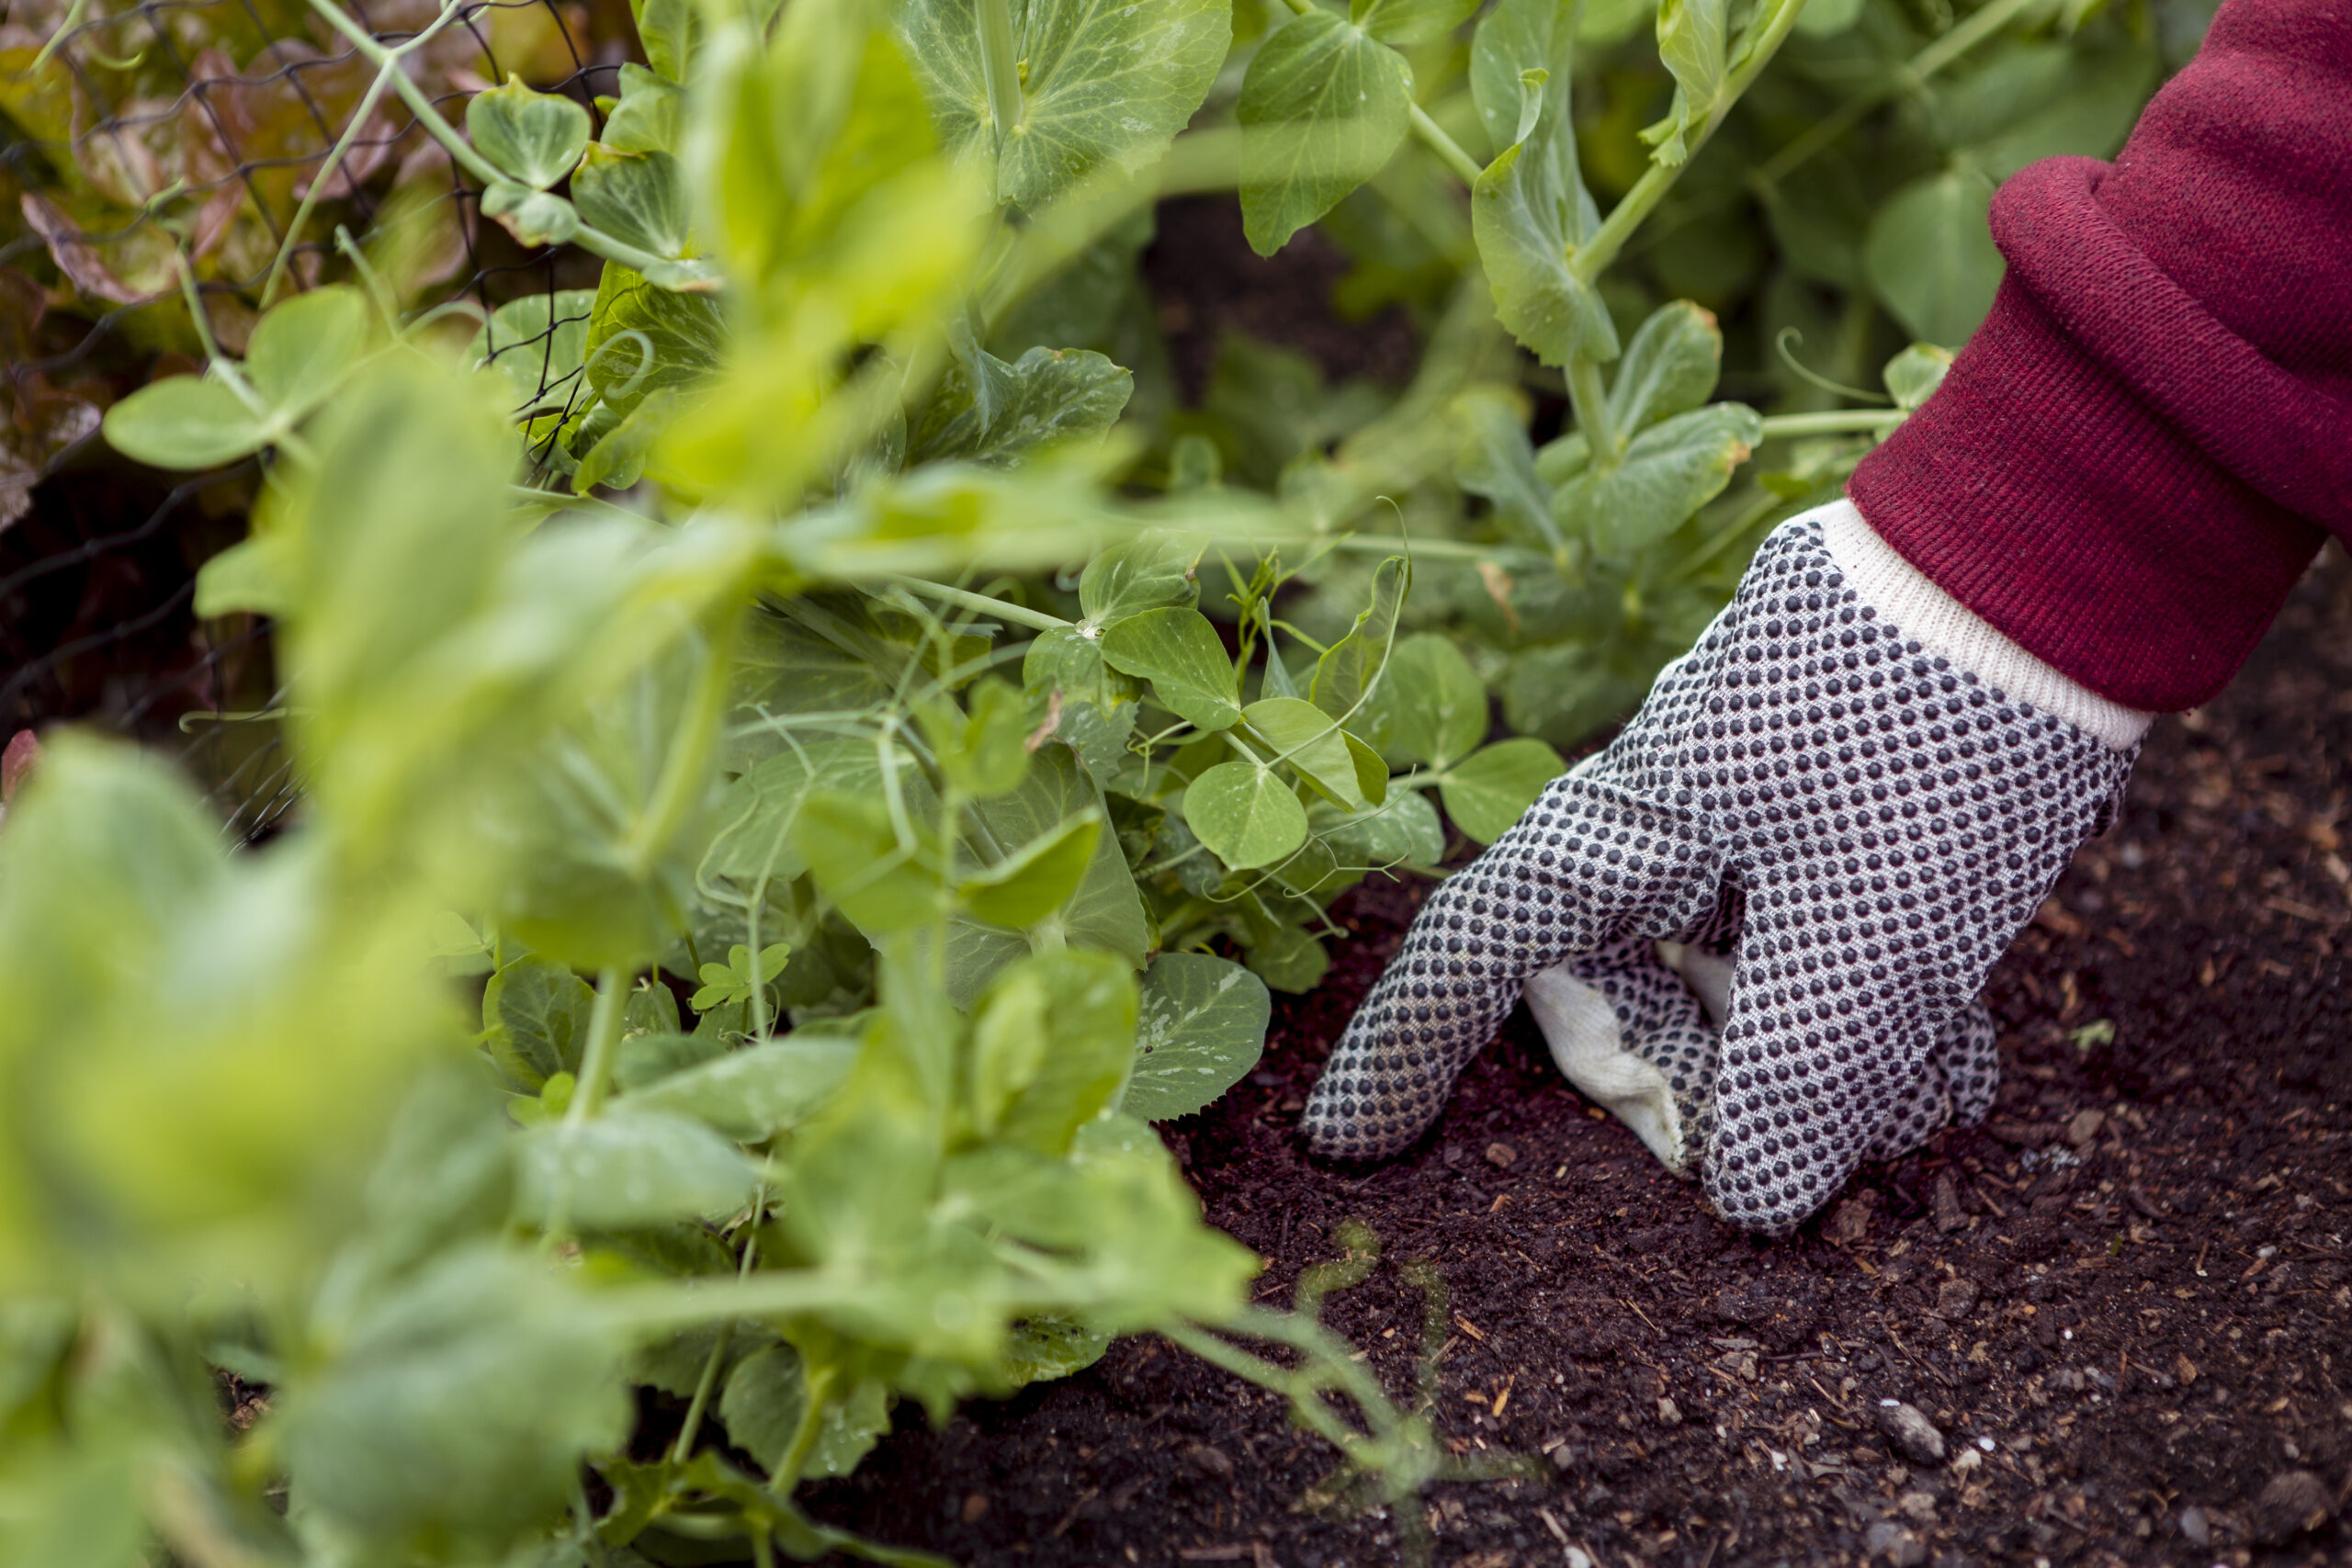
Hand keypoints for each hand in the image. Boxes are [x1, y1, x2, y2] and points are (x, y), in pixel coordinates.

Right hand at [1300, 500, 2145, 1232]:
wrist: (2061, 540)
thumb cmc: (1935, 727)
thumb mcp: (1876, 925)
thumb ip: (1806, 1075)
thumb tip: (1758, 1197)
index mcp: (1623, 828)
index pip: (1478, 951)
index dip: (1408, 1050)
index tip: (1351, 1143)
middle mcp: (1665, 814)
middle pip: (1633, 988)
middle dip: (1719, 1086)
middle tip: (1817, 1152)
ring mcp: (1753, 797)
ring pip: (1741, 966)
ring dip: (1820, 1052)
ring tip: (1930, 1101)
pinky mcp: (1839, 786)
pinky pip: (1819, 924)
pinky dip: (1872, 998)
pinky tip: (1954, 1054)